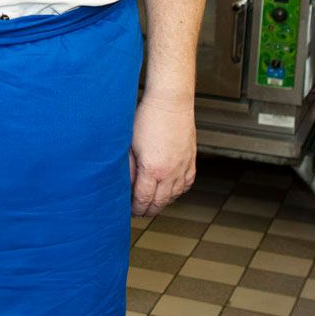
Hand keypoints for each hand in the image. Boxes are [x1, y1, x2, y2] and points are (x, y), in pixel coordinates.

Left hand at [130, 95, 195, 216]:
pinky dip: (178, 191)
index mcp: (153, 170)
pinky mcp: (191, 160)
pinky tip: (171, 191)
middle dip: (149, 210)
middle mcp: (171, 172)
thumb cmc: (147, 118)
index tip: (130, 211)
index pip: (143, 199)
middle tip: (140, 212)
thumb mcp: (129, 144)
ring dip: (164, 202)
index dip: (136, 208)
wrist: (170, 102)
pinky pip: (187, 184)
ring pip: (175, 195)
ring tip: (153, 204)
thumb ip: (127, 168)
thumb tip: (123, 184)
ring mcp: (183, 167)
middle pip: (160, 202)